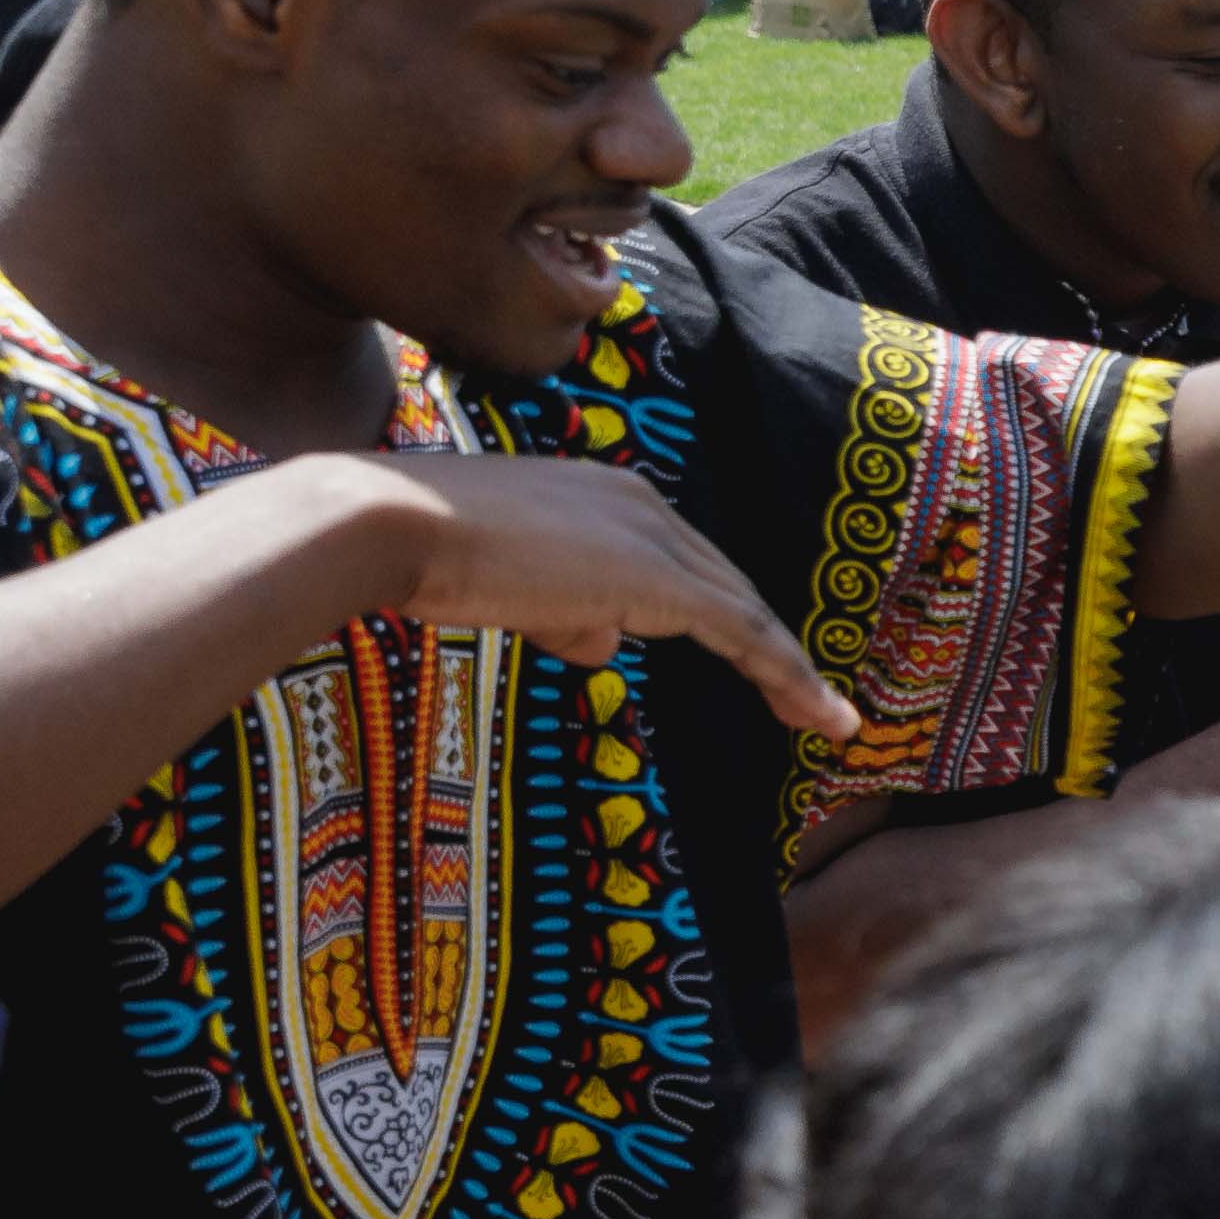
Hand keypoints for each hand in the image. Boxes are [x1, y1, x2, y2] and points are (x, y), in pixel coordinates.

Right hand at [332, 451, 860, 738]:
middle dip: (772, 646)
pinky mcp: (655, 579)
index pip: (684, 564)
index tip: (753, 660)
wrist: (390, 524)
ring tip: (830, 721)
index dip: (723, 614)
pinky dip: (786, 674)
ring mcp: (652, 538)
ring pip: (745, 612)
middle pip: (727, 586)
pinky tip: (816, 713)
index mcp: (608, 497)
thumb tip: (604, 644)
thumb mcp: (508, 587)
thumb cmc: (422, 553)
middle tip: (813, 701)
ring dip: (792, 672)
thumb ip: (565, 613)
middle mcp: (642, 505)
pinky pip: (741, 633)